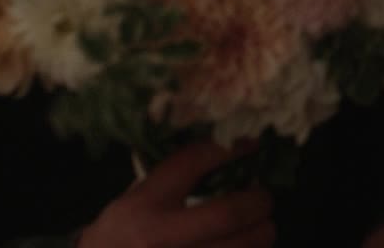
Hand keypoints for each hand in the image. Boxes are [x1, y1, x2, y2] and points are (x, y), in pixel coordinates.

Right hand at [78, 142, 274, 247]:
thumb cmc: (119, 234)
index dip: (228, 150)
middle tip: (264, 197)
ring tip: (262, 225)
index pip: (192, 164)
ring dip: (262, 233)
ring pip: (241, 247)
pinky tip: (245, 247)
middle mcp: (161, 237)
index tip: (250, 146)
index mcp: (144, 205)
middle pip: (228, 214)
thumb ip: (173, 180)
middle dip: (258, 201)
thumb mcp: (134, 199)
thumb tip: (227, 157)